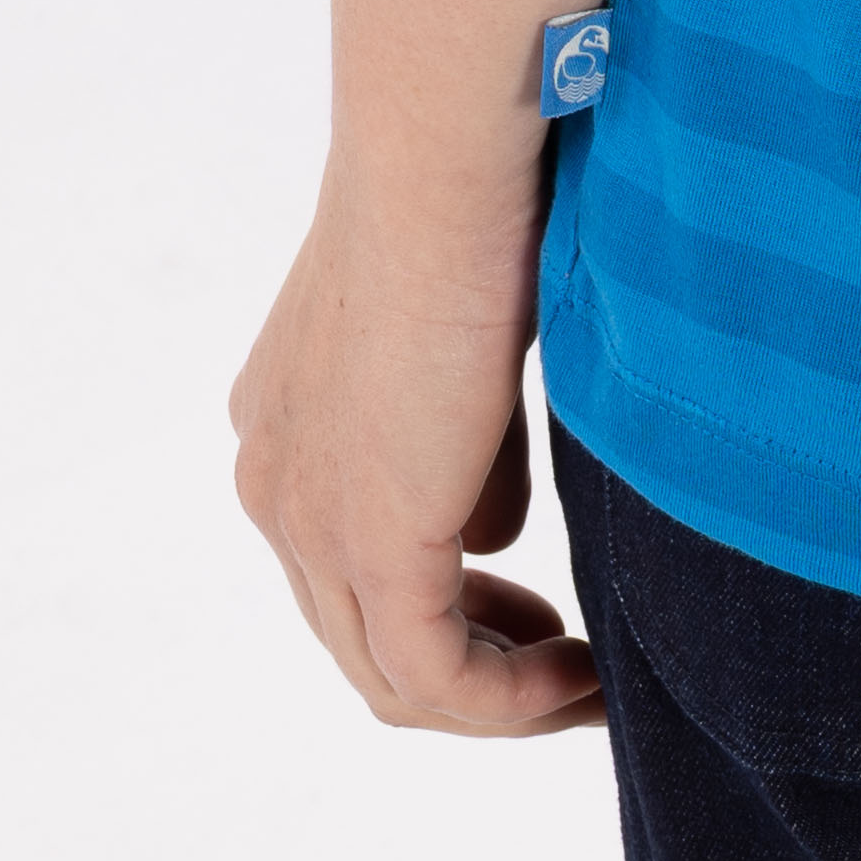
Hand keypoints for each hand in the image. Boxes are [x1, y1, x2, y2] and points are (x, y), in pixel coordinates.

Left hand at [227, 152, 602, 730]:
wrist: (444, 158)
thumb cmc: (475, 198)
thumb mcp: (466, 340)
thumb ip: (469, 446)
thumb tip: (493, 534)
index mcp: (284, 426)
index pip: (347, 562)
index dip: (441, 599)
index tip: (528, 601)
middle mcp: (275, 483)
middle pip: (361, 634)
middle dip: (469, 661)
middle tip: (561, 659)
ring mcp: (309, 521)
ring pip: (392, 676)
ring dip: (495, 702)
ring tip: (584, 684)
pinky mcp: (371, 540)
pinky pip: (435, 677)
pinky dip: (510, 701)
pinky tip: (581, 680)